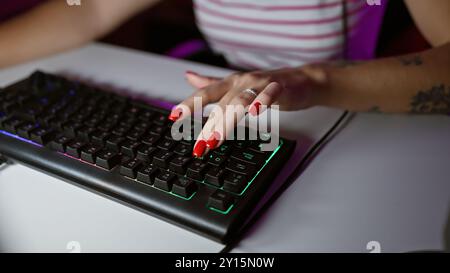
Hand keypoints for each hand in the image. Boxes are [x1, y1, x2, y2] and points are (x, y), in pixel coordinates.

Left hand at [168, 66, 326, 156]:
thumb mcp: (237, 85)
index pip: (206, 93)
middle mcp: (242, 82)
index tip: (174, 117)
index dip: (189, 104)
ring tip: (217, 138)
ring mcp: (260, 83)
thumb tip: (188, 77)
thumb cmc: (268, 85)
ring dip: (227, 120)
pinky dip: (261, 101)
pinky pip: (269, 93)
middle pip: (222, 104)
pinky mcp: (280, 87)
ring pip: (240, 101)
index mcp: (231, 83)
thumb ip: (212, 83)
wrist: (304, 80)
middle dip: (209, 125)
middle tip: (200, 146)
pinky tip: (254, 112)